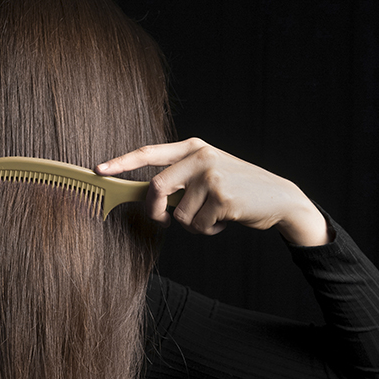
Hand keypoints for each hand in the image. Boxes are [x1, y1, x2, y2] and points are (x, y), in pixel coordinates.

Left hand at [96, 138, 328, 245]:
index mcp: (195, 147)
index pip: (150, 152)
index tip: (100, 170)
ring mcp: (212, 176)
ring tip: (213, 215)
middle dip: (154, 210)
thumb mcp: (209, 174)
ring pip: (179, 215)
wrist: (278, 198)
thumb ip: (181, 179)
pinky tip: (225, 220)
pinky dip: (208, 231)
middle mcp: (201, 157)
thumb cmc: (238, 189)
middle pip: (157, 187)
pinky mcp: (222, 198)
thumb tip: (147, 196)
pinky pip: (197, 226)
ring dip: (192, 225)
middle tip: (164, 220)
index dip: (122, 162)